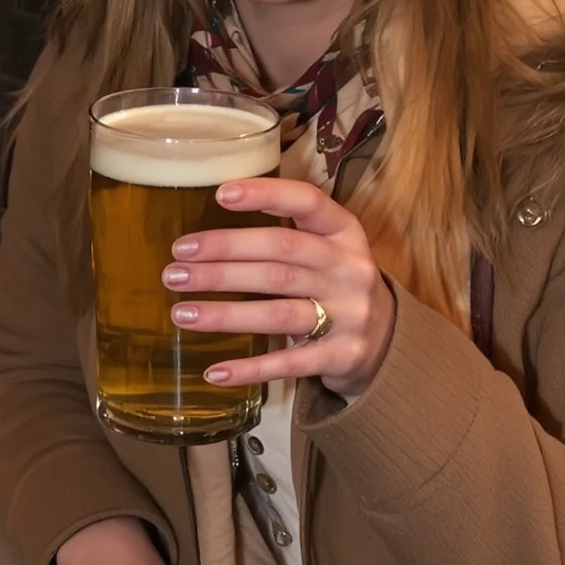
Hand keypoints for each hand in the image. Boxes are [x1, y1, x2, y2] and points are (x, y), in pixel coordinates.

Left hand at [163, 174, 396, 399]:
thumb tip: (205, 236)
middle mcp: (349, 269)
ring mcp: (349, 315)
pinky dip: (250, 368)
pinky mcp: (341, 356)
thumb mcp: (328, 249)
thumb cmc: (337, 284)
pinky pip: (289, 363)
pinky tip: (215, 371)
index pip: (307, 202)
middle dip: (224, 258)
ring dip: (226, 313)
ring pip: (279, 311)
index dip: (266, 195)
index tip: (221, 193)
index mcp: (345, 233)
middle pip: (281, 257)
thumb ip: (284, 235)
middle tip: (176, 266)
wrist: (388, 341)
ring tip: (181, 312)